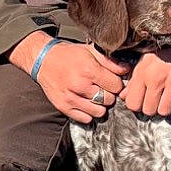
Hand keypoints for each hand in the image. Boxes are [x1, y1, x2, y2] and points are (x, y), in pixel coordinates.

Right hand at [11, 35, 127, 124]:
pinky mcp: (63, 107)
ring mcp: (71, 98)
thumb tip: (127, 70)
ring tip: (94, 96)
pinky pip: (85, 119)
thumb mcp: (90, 51)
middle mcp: (80, 85)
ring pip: (99, 112)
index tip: (110, 81)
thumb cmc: (68, 55)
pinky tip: (86, 102)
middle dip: (108, 94)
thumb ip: (110, 62)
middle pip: (109, 100)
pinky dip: (88, 113)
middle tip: (102, 88)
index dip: (116, 83)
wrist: (43, 59)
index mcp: (89, 70)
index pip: (116, 86)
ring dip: (100, 105)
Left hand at [121, 26, 170, 117]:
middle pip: (149, 110)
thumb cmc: (166, 45)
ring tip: (167, 96)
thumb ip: (134, 79)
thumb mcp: (145, 58)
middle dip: (151, 106)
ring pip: (164, 111)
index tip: (142, 99)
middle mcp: (157, 78)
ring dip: (165, 106)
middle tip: (156, 98)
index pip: (133, 103)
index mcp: (143, 71)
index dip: (137, 104)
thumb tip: (124, 96)